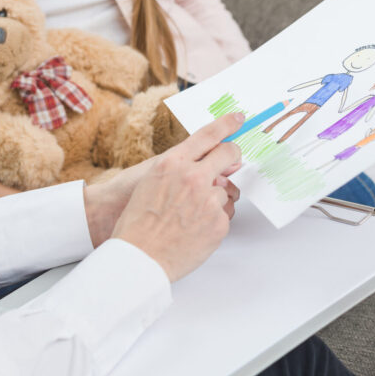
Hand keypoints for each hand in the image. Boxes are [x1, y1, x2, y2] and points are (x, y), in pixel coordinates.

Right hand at [84, 131, 240, 246]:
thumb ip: (178, 167)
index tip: (238, 118)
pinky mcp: (218, 223)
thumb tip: (203, 161)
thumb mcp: (149, 182)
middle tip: (231, 162)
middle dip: (232, 157)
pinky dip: (214, 220)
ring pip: (227, 189)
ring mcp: (208, 200)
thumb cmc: (137, 222)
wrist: (138, 257)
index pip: (207, 135)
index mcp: (172, 164)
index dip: (226, 124)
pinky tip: (194, 229)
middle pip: (229, 155)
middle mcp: (193, 177)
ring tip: (192, 214)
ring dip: (216, 198)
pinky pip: (225, 214)